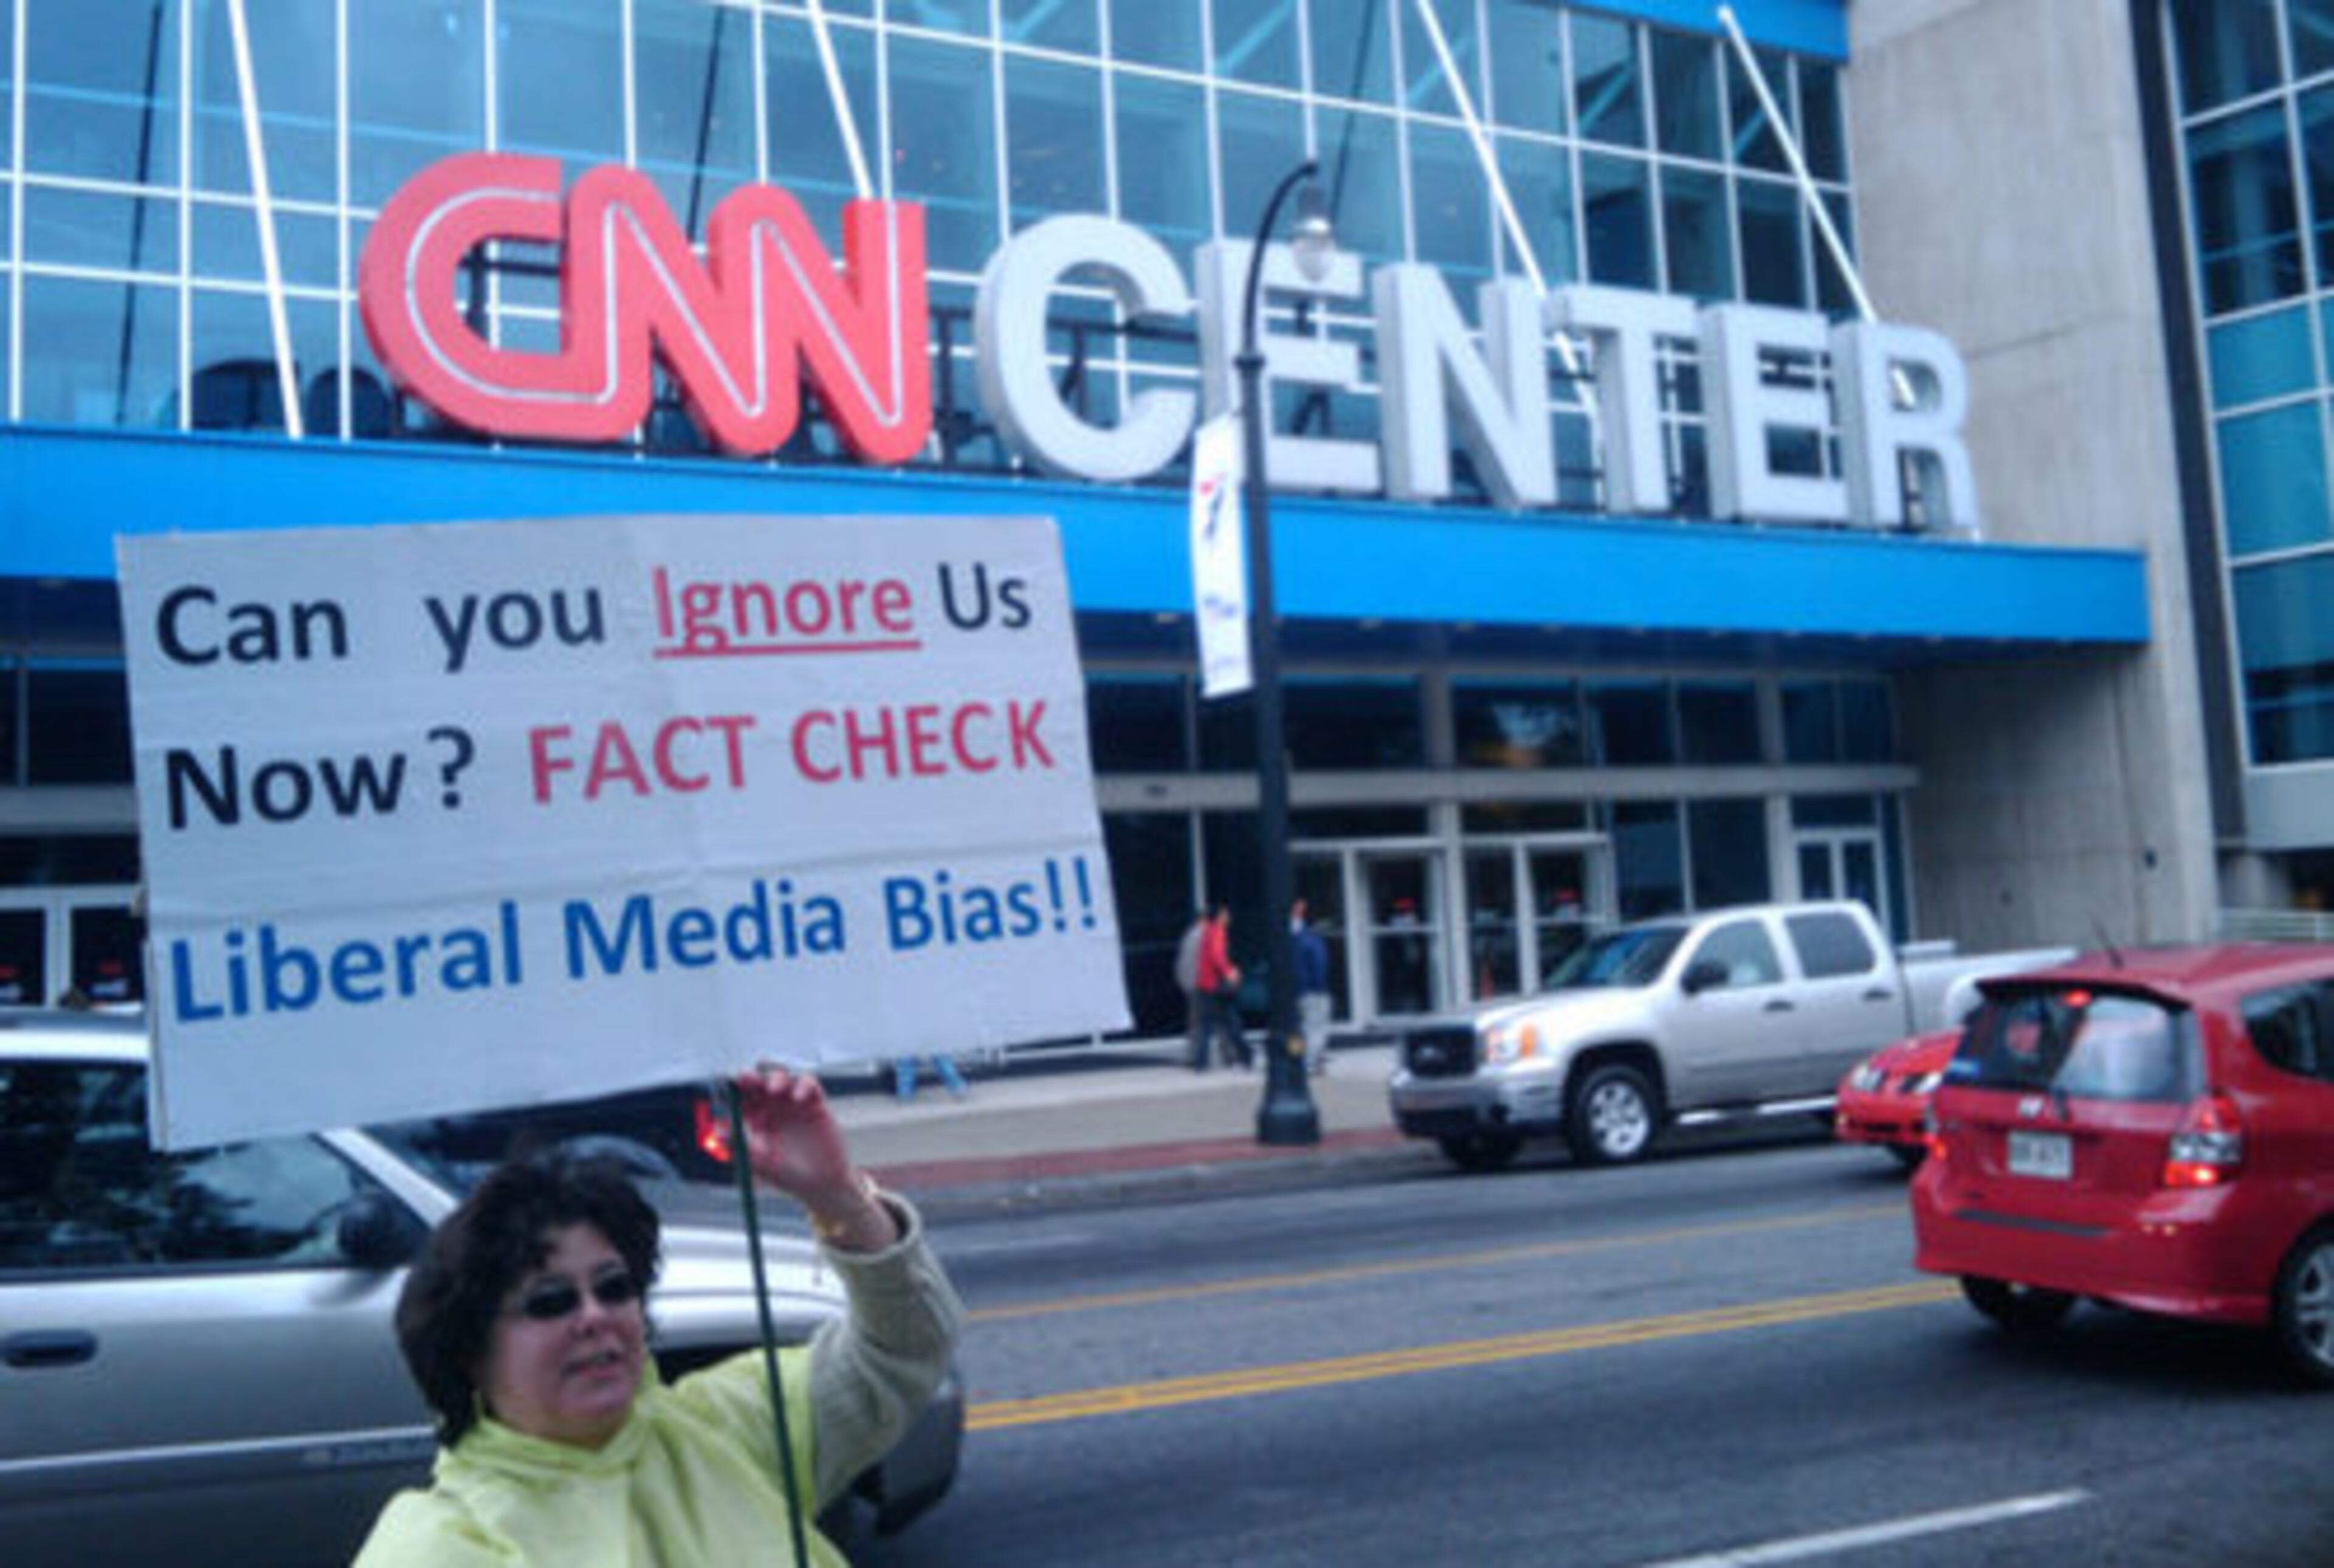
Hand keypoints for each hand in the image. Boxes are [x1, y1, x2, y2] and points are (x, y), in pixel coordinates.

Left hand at [730, 1064, 853, 1205]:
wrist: (820, 1184)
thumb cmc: (786, 1175)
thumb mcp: (759, 1163)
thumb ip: (740, 1147)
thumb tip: (719, 1133)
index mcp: (755, 1117)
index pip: (740, 1096)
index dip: (733, 1089)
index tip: (727, 1087)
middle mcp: (773, 1106)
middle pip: (759, 1081)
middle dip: (751, 1076)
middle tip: (747, 1078)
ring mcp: (794, 1102)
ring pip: (782, 1076)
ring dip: (776, 1077)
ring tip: (774, 1089)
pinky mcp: (816, 1103)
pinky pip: (809, 1083)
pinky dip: (803, 1085)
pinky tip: (798, 1098)